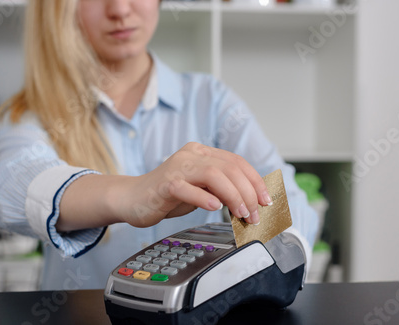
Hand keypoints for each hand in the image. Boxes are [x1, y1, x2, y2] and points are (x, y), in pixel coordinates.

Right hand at [121, 142, 272, 226]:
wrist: (132, 198)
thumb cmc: (167, 195)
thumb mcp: (201, 189)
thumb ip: (221, 190)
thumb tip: (250, 204)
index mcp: (202, 153)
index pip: (237, 162)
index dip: (256, 181)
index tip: (266, 201)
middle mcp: (192, 155)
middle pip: (230, 168)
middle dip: (248, 193)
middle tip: (255, 214)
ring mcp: (177, 167)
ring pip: (213, 175)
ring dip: (233, 196)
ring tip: (241, 214)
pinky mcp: (165, 183)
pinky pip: (188, 188)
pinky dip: (204, 198)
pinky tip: (215, 207)